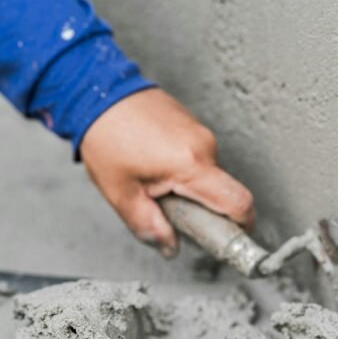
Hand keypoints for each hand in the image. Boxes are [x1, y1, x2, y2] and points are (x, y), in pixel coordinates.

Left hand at [79, 88, 254, 256]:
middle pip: (222, 191)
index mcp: (191, 165)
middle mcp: (204, 145)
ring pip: (208, 175)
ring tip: (152, 180)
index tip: (230, 239)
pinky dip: (183, 169)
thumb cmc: (106, 137)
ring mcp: (200, 131)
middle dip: (202, 208)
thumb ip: (148, 226)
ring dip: (189, 187)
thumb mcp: (121, 193)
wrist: (96, 90)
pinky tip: (153, 163)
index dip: (241, 227)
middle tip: (168, 208)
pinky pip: (198, 157)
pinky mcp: (192, 124)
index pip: (238, 203)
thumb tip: (170, 248)